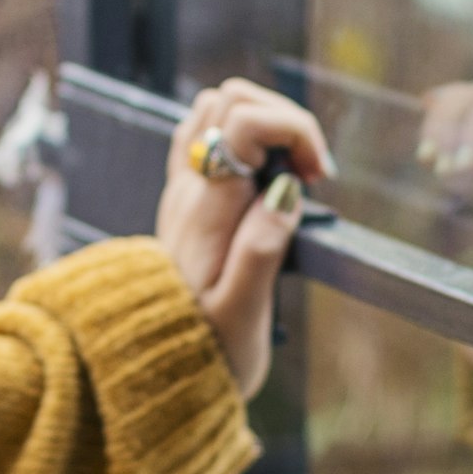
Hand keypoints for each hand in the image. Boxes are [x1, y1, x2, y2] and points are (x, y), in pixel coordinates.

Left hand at [155, 79, 326, 399]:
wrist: (154, 375)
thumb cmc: (205, 353)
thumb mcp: (242, 313)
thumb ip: (263, 246)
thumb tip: (287, 188)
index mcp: (207, 208)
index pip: (245, 120)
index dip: (294, 129)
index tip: (318, 176)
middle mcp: (188, 189)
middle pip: (229, 99)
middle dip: (282, 118)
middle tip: (311, 173)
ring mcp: (180, 190)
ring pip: (214, 110)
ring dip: (262, 124)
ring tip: (292, 173)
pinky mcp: (182, 201)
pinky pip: (202, 139)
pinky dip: (239, 139)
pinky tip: (261, 178)